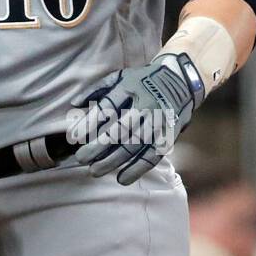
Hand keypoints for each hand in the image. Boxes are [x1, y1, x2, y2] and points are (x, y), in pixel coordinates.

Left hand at [69, 53, 203, 185]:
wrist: (182, 80)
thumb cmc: (142, 80)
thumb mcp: (120, 77)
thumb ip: (96, 89)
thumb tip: (74, 105)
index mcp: (130, 88)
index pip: (107, 108)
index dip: (90, 124)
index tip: (75, 137)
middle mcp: (145, 104)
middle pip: (119, 129)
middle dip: (98, 146)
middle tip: (81, 158)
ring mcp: (159, 120)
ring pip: (134, 145)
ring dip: (114, 161)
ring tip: (95, 171)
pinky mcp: (169, 134)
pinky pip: (153, 155)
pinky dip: (138, 169)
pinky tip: (122, 178)